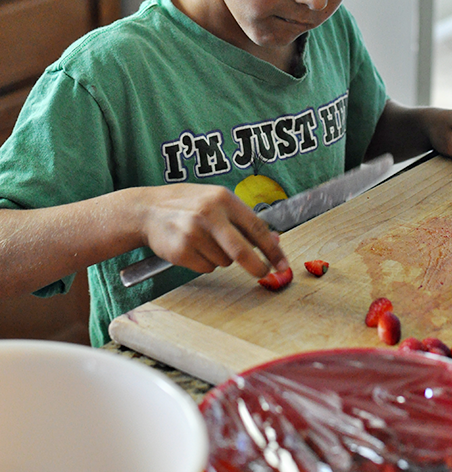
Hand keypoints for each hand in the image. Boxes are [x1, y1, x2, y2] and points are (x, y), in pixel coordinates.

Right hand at [132, 184, 289, 277]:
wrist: (148, 210)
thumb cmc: (188, 204)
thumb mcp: (216, 201)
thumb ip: (243, 219)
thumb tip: (274, 240)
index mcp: (223, 198)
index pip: (256, 227)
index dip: (273, 249)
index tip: (283, 264)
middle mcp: (209, 214)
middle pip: (241, 251)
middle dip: (257, 266)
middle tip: (264, 273)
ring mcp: (193, 233)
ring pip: (224, 261)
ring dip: (221, 258)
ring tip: (205, 242)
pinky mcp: (181, 251)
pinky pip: (206, 268)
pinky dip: (205, 263)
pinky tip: (193, 248)